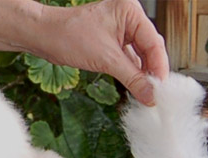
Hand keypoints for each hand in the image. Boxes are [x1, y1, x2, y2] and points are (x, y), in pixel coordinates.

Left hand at [37, 0, 168, 104]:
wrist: (46, 38)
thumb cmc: (70, 37)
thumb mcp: (107, 60)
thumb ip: (132, 79)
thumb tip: (150, 96)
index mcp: (131, 11)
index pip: (154, 42)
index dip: (159, 68)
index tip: (162, 89)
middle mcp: (129, 18)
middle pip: (150, 49)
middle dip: (152, 72)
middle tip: (156, 95)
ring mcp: (121, 31)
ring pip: (140, 57)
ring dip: (143, 76)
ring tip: (148, 95)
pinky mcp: (113, 43)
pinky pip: (129, 60)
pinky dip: (133, 74)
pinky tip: (137, 88)